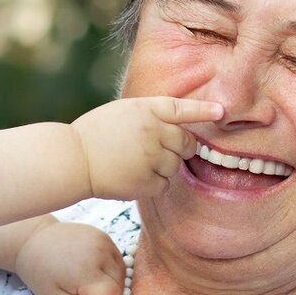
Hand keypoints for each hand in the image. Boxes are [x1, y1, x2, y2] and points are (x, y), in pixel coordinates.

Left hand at [15, 221, 123, 294]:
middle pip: (120, 287)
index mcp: (85, 272)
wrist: (32, 239)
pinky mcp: (104, 236)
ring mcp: (103, 242)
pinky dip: (110, 270)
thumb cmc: (39, 273)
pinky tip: (93, 272)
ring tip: (88, 284)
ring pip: (122, 274)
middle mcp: (99, 254)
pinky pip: (117, 260)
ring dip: (112, 284)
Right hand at [71, 96, 222, 199]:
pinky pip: (164, 184)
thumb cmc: (95, 134)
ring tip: (134, 162)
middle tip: (155, 150)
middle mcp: (154, 131)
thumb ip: (150, 116)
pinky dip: (153, 184)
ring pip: (175, 166)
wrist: (73, 159)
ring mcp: (152, 157)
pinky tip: (132, 176)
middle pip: (186, 143)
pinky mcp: (147, 181)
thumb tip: (176, 129)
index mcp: (147, 109)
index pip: (182, 109)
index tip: (222, 112)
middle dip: (178, 148)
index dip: (204, 111)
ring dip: (162, 167)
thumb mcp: (122, 112)